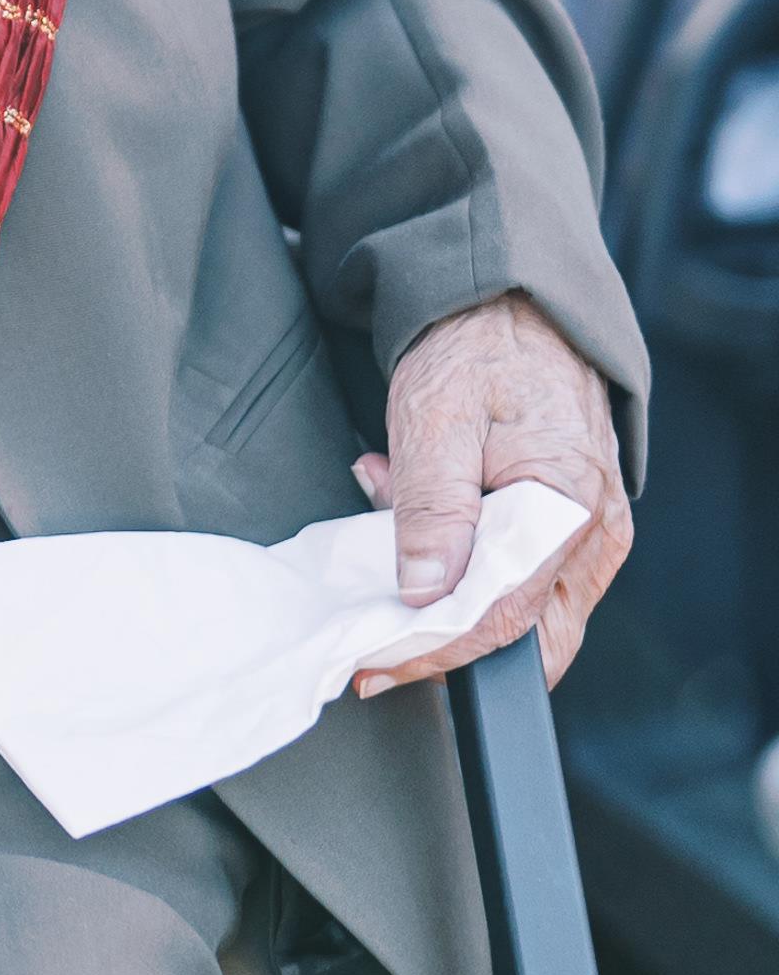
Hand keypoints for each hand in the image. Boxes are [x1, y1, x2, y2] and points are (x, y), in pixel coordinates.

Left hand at [354, 288, 630, 694]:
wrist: (514, 306)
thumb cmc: (479, 351)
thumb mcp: (435, 420)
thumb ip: (432, 510)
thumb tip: (426, 591)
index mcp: (569, 504)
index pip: (502, 617)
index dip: (433, 651)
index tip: (375, 668)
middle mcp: (599, 531)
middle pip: (528, 635)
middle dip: (446, 641)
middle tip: (375, 626)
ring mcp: (596, 534)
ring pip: (524, 613)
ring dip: (450, 594)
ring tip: (394, 526)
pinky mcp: (578, 528)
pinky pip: (523, 578)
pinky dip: (466, 566)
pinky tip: (425, 520)